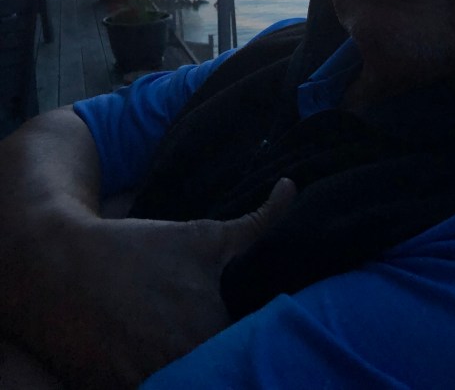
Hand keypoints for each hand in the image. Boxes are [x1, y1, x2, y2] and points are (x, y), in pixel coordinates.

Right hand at [20, 178, 296, 388]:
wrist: (61, 264)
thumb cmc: (139, 247)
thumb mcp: (202, 235)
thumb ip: (257, 222)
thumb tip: (292, 187)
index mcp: (212, 324)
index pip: (254, 349)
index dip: (259, 341)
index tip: (257, 332)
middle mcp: (182, 358)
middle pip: (224, 371)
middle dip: (231, 360)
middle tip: (226, 342)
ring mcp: (145, 381)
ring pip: (189, 384)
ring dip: (200, 373)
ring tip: (195, 353)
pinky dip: (161, 383)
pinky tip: (161, 364)